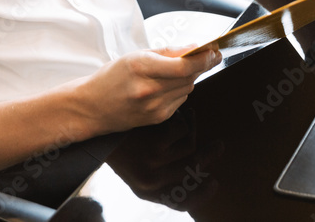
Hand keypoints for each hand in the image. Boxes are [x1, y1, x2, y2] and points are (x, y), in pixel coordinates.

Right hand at [72, 47, 221, 134]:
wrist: (92, 107)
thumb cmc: (111, 78)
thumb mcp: (135, 55)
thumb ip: (168, 51)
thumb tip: (195, 47)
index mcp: (141, 67)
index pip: (184, 65)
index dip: (204, 58)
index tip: (214, 51)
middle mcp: (149, 89)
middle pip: (189, 76)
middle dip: (201, 65)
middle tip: (206, 55)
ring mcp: (154, 107)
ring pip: (188, 88)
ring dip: (189, 77)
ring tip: (177, 70)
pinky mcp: (158, 118)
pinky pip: (180, 100)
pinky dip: (179, 91)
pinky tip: (166, 86)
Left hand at [107, 108, 222, 211]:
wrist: (96, 122)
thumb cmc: (121, 142)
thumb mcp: (137, 168)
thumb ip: (161, 174)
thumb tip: (195, 171)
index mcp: (146, 191)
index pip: (180, 203)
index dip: (201, 195)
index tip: (214, 183)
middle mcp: (151, 181)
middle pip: (193, 170)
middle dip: (209, 155)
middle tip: (218, 146)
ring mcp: (154, 163)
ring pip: (190, 146)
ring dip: (192, 130)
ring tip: (187, 119)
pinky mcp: (155, 143)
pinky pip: (184, 130)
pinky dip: (182, 119)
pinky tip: (175, 112)